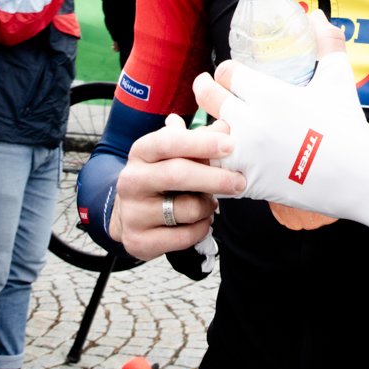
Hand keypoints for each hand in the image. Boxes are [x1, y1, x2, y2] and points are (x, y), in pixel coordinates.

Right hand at [108, 113, 242, 261]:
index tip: (230, 146)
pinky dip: (201, 228)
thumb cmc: (160, 177)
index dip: (201, 143)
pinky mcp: (139, 240)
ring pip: (186, 209)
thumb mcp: (173, 153)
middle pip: (178, 174)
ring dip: (208, 206)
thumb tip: (224, 128)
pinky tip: (200, 221)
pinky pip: (184, 236)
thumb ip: (199, 139)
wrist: (129, 214)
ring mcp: (132, 213)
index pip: (169, 142)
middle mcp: (131, 181)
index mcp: (141, 152)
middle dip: (215, 178)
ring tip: (210, 203)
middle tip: (239, 181)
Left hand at [195, 13, 368, 245]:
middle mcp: (251, 122)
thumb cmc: (348, 126)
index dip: (225, 70)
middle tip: (206, 87)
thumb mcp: (338, 79)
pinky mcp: (248, 183)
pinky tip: (217, 159)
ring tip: (211, 125)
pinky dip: (212, 164)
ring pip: (204, 136)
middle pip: (207, 97)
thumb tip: (317, 15)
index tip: (229, 73)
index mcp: (268, 94)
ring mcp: (246, 155)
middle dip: (205, 89)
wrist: (358, 177)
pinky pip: (213, 172)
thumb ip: (327, 43)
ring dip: (206, 128)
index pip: (225, 72)